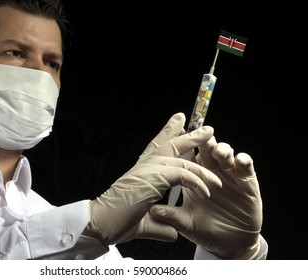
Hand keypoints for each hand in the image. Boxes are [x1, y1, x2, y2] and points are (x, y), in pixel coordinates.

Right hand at [83, 113, 221, 244]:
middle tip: (205, 128)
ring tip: (216, 159)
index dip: (168, 133)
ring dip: (200, 161)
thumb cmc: (117, 221)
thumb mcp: (145, 222)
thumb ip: (161, 224)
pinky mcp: (153, 178)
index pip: (157, 148)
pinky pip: (181, 174)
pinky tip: (206, 191)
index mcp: (142, 172)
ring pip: (179, 158)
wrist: (101, 222)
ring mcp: (148, 169)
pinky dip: (196, 181)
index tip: (179, 122)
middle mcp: (144, 166)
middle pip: (169, 144)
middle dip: (188, 135)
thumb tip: (173, 232)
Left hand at [150, 136, 262, 258]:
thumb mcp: (186, 223)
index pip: (187, 155)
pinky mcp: (247, 183)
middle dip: (204, 141)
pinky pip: (246, 167)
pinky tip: (239, 161)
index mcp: (193, 177)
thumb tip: (153, 210)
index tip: (178, 132)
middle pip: (206, 150)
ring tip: (218, 153)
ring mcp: (229, 176)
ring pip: (226, 154)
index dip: (184, 143)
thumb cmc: (204, 230)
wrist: (229, 245)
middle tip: (202, 137)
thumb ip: (171, 216)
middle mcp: (211, 172)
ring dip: (222, 149)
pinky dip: (243, 160)